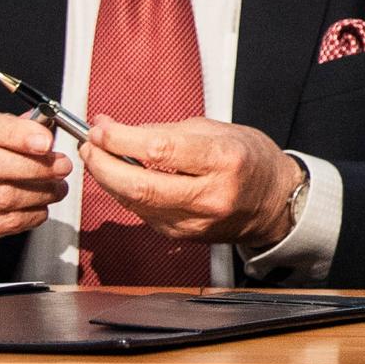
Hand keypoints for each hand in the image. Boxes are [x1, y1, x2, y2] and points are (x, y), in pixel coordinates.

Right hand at [0, 106, 70, 253]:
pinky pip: (2, 223)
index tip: (46, 141)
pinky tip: (40, 206)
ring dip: (39, 192)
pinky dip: (31, 214)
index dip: (15, 133)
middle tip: (62, 166)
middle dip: (33, 165)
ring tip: (57, 186)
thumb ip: (9, 125)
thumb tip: (45, 129)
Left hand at [78, 115, 303, 252]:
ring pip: (135, 203)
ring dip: (107, 179)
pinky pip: (143, 214)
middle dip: (102, 164)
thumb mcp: (216, 130)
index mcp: (224, 160)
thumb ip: (163, 130)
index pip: (159, 150)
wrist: (275, 203)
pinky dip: (126, 195)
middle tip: (89, 146)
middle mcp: (211, 194)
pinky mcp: (183, 236)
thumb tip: (114, 128)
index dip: (120, 139)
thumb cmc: (250, 161)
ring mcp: (196, 220)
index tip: (100, 128)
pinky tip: (122, 179)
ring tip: (98, 158)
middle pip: (139, 185)